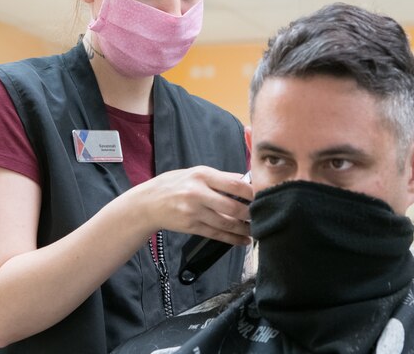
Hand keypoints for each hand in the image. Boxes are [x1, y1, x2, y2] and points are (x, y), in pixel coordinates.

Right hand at [131, 166, 252, 245]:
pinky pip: (216, 234)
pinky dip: (232, 239)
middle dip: (252, 214)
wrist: (148, 202)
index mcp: (202, 175)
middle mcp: (198, 193)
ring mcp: (194, 211)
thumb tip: (245, 181)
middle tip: (264, 216)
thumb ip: (220, 178)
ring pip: (226, 223)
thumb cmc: (174, 184)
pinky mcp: (191, 226)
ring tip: (257, 231)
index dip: (253, 193)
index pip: (235, 184)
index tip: (265, 196)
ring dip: (245, 229)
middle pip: (233, 207)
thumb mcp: (195, 173)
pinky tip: (243, 240)